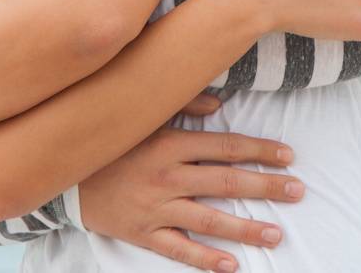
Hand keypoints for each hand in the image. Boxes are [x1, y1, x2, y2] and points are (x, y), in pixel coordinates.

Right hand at [78, 92, 303, 272]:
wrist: (62, 174)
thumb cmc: (110, 141)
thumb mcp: (142, 115)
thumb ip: (181, 104)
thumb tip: (219, 103)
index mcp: (169, 144)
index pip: (226, 147)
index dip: (260, 150)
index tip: (288, 156)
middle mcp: (166, 176)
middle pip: (226, 182)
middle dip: (265, 186)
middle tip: (297, 191)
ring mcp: (155, 208)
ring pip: (209, 219)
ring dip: (245, 227)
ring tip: (277, 233)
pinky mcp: (142, 233)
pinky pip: (178, 250)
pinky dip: (205, 259)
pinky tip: (232, 265)